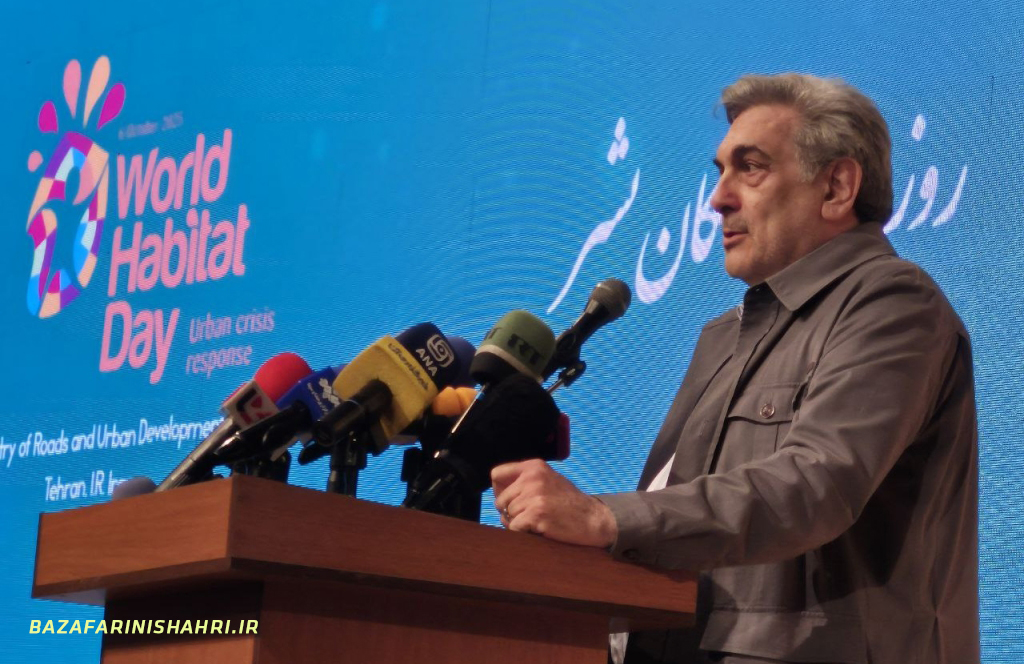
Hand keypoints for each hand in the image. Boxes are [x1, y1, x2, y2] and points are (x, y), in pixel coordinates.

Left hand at [491, 459, 616, 547]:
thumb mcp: (549, 480)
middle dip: (509, 513)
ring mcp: (534, 495)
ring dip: (518, 524)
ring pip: (507, 516)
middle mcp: (532, 477)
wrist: (593, 519)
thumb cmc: (569, 503)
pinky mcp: (536, 514)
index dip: (499, 491)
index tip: (509, 501)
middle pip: (500, 500)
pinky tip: (539, 529)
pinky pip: (514, 527)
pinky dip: (523, 533)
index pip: (497, 474)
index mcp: (534, 466)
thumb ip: (526, 481)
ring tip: (537, 522)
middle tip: (527, 518)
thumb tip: (498, 492)